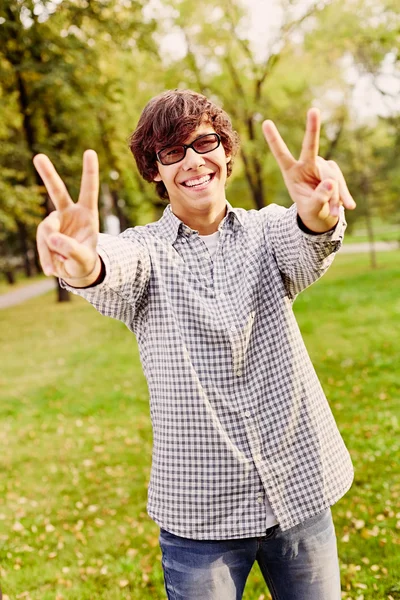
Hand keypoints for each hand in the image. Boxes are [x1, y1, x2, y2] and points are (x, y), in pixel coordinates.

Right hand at [34, 150, 100, 283]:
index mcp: (87, 214)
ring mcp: (55, 221)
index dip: (89, 172)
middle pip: (57, 192)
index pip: (88, 191)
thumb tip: (53, 237)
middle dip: (48, 175)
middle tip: (38, 157)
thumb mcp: (84, 258)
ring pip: (47, 230)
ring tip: (56, 267)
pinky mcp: (45, 233)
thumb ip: (72, 249)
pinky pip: (42, 243)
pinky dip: (46, 258)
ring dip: (50, 250)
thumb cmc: (84, 261)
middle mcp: (69, 213)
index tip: (89, 152)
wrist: (75, 270)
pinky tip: (51, 270)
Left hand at [262, 109, 355, 232]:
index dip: (274, 139)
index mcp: (291, 172)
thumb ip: (319, 197)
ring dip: (335, 197)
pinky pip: (340, 183)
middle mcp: (306, 164)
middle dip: (312, 128)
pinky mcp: (333, 170)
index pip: (282, 154)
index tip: (266, 122)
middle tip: (314, 110)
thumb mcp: (310, 208)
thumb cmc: (310, 208)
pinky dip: (344, 196)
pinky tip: (349, 206)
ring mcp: (321, 165)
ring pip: (331, 177)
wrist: (321, 212)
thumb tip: (331, 183)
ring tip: (334, 213)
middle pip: (311, 147)